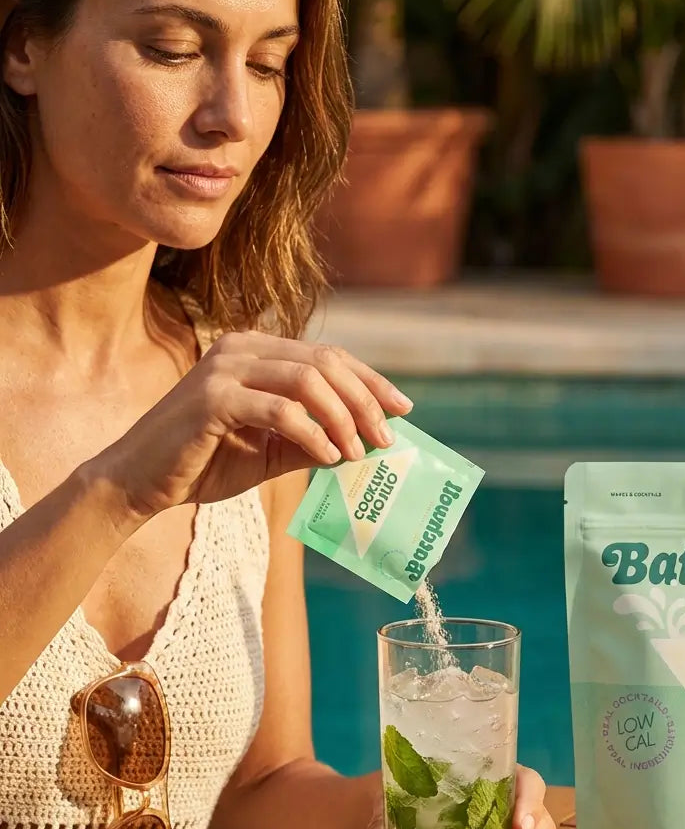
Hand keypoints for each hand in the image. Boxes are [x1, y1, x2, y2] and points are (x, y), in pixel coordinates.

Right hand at [85, 333, 412, 522]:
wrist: (138, 480)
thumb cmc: (201, 463)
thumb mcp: (268, 451)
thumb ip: (311, 439)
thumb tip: (366, 442)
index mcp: (255, 350)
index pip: (327, 356)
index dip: (370, 380)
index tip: (403, 409)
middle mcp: (241, 347)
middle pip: (325, 362)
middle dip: (365, 400)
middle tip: (388, 437)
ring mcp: (225, 368)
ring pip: (307, 381)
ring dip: (343, 418)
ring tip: (360, 453)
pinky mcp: (213, 398)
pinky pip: (280, 410)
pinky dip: (312, 434)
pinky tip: (329, 458)